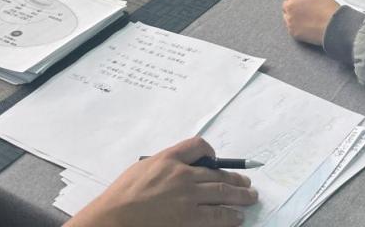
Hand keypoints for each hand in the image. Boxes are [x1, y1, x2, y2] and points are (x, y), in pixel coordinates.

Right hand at [69, 137, 256, 226]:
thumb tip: (180, 170)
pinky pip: (217, 215)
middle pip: (217, 172)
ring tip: (249, 197)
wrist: (115, 217)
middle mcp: (182, 174)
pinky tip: (237, 216)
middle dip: (234, 178)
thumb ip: (163, 167)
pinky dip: (230, 215)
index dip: (211, 152)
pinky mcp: (189, 218)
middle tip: (246, 182)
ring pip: (221, 192)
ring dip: (239, 195)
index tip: (216, 159)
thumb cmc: (122, 196)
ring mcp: (187, 196)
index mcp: (168, 158)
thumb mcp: (141, 169)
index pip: (197, 146)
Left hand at [282, 0, 339, 45]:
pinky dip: (297, 28)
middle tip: (303, 13)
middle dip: (293, 8)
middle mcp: (291, 5)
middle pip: (286, 6)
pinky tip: (307, 27)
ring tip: (307, 20)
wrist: (333, 26)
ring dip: (294, 18)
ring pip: (287, 17)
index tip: (298, 2)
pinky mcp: (292, 31)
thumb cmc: (330, 11)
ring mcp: (290, 19)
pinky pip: (291, 28)